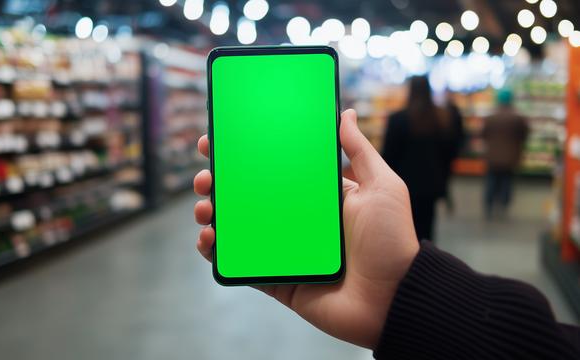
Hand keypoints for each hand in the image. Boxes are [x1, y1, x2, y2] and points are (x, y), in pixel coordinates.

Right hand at [194, 109, 419, 348]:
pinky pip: (241, 264)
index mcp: (316, 196)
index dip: (246, 156)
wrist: (394, 296)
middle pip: (248, 197)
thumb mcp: (380, 185)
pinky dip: (219, 253)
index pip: (274, 170)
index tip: (219, 141)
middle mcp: (296, 220)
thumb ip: (358, 150)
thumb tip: (344, 113)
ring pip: (238, 229)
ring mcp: (284, 249)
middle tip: (205, 178)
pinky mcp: (278, 278)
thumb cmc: (391, 239)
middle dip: (220, 184)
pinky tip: (209, 239)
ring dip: (213, 215)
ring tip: (204, 208)